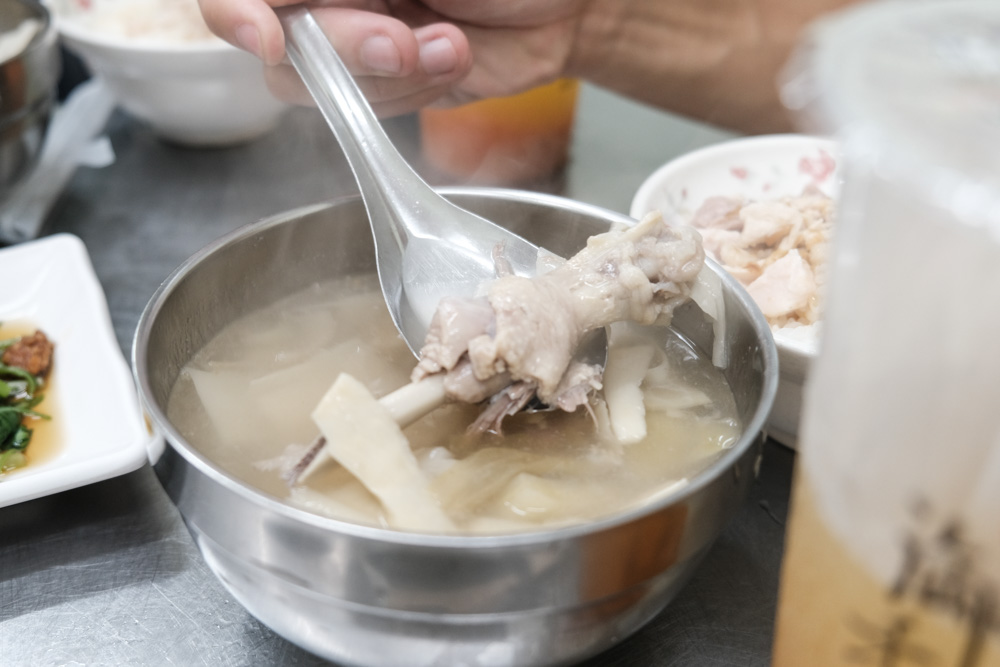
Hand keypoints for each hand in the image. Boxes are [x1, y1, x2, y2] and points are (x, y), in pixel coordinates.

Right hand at [197, 0, 584, 116]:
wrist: (569, 2)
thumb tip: (278, 2)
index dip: (233, 11)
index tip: (265, 36)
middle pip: (278, 39)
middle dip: (345, 47)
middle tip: (403, 40)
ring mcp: (353, 37)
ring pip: (317, 85)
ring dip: (386, 75)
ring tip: (449, 43)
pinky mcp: (387, 81)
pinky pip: (369, 109)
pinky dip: (414, 90)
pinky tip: (454, 57)